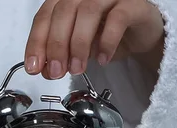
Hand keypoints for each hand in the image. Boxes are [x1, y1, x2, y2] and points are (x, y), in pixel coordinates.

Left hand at [24, 0, 165, 78]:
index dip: (37, 41)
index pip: (45, 16)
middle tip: (56, 71)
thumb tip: (44, 70)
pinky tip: (103, 60)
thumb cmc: (108, 35)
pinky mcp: (133, 4)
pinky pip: (118, 18)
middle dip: (56, 45)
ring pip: (88, 11)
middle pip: (63, 12)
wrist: (142, 33)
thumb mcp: (79, 49)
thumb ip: (60, 56)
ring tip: (77, 68)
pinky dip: (107, 41)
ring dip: (79, 44)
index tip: (34, 66)